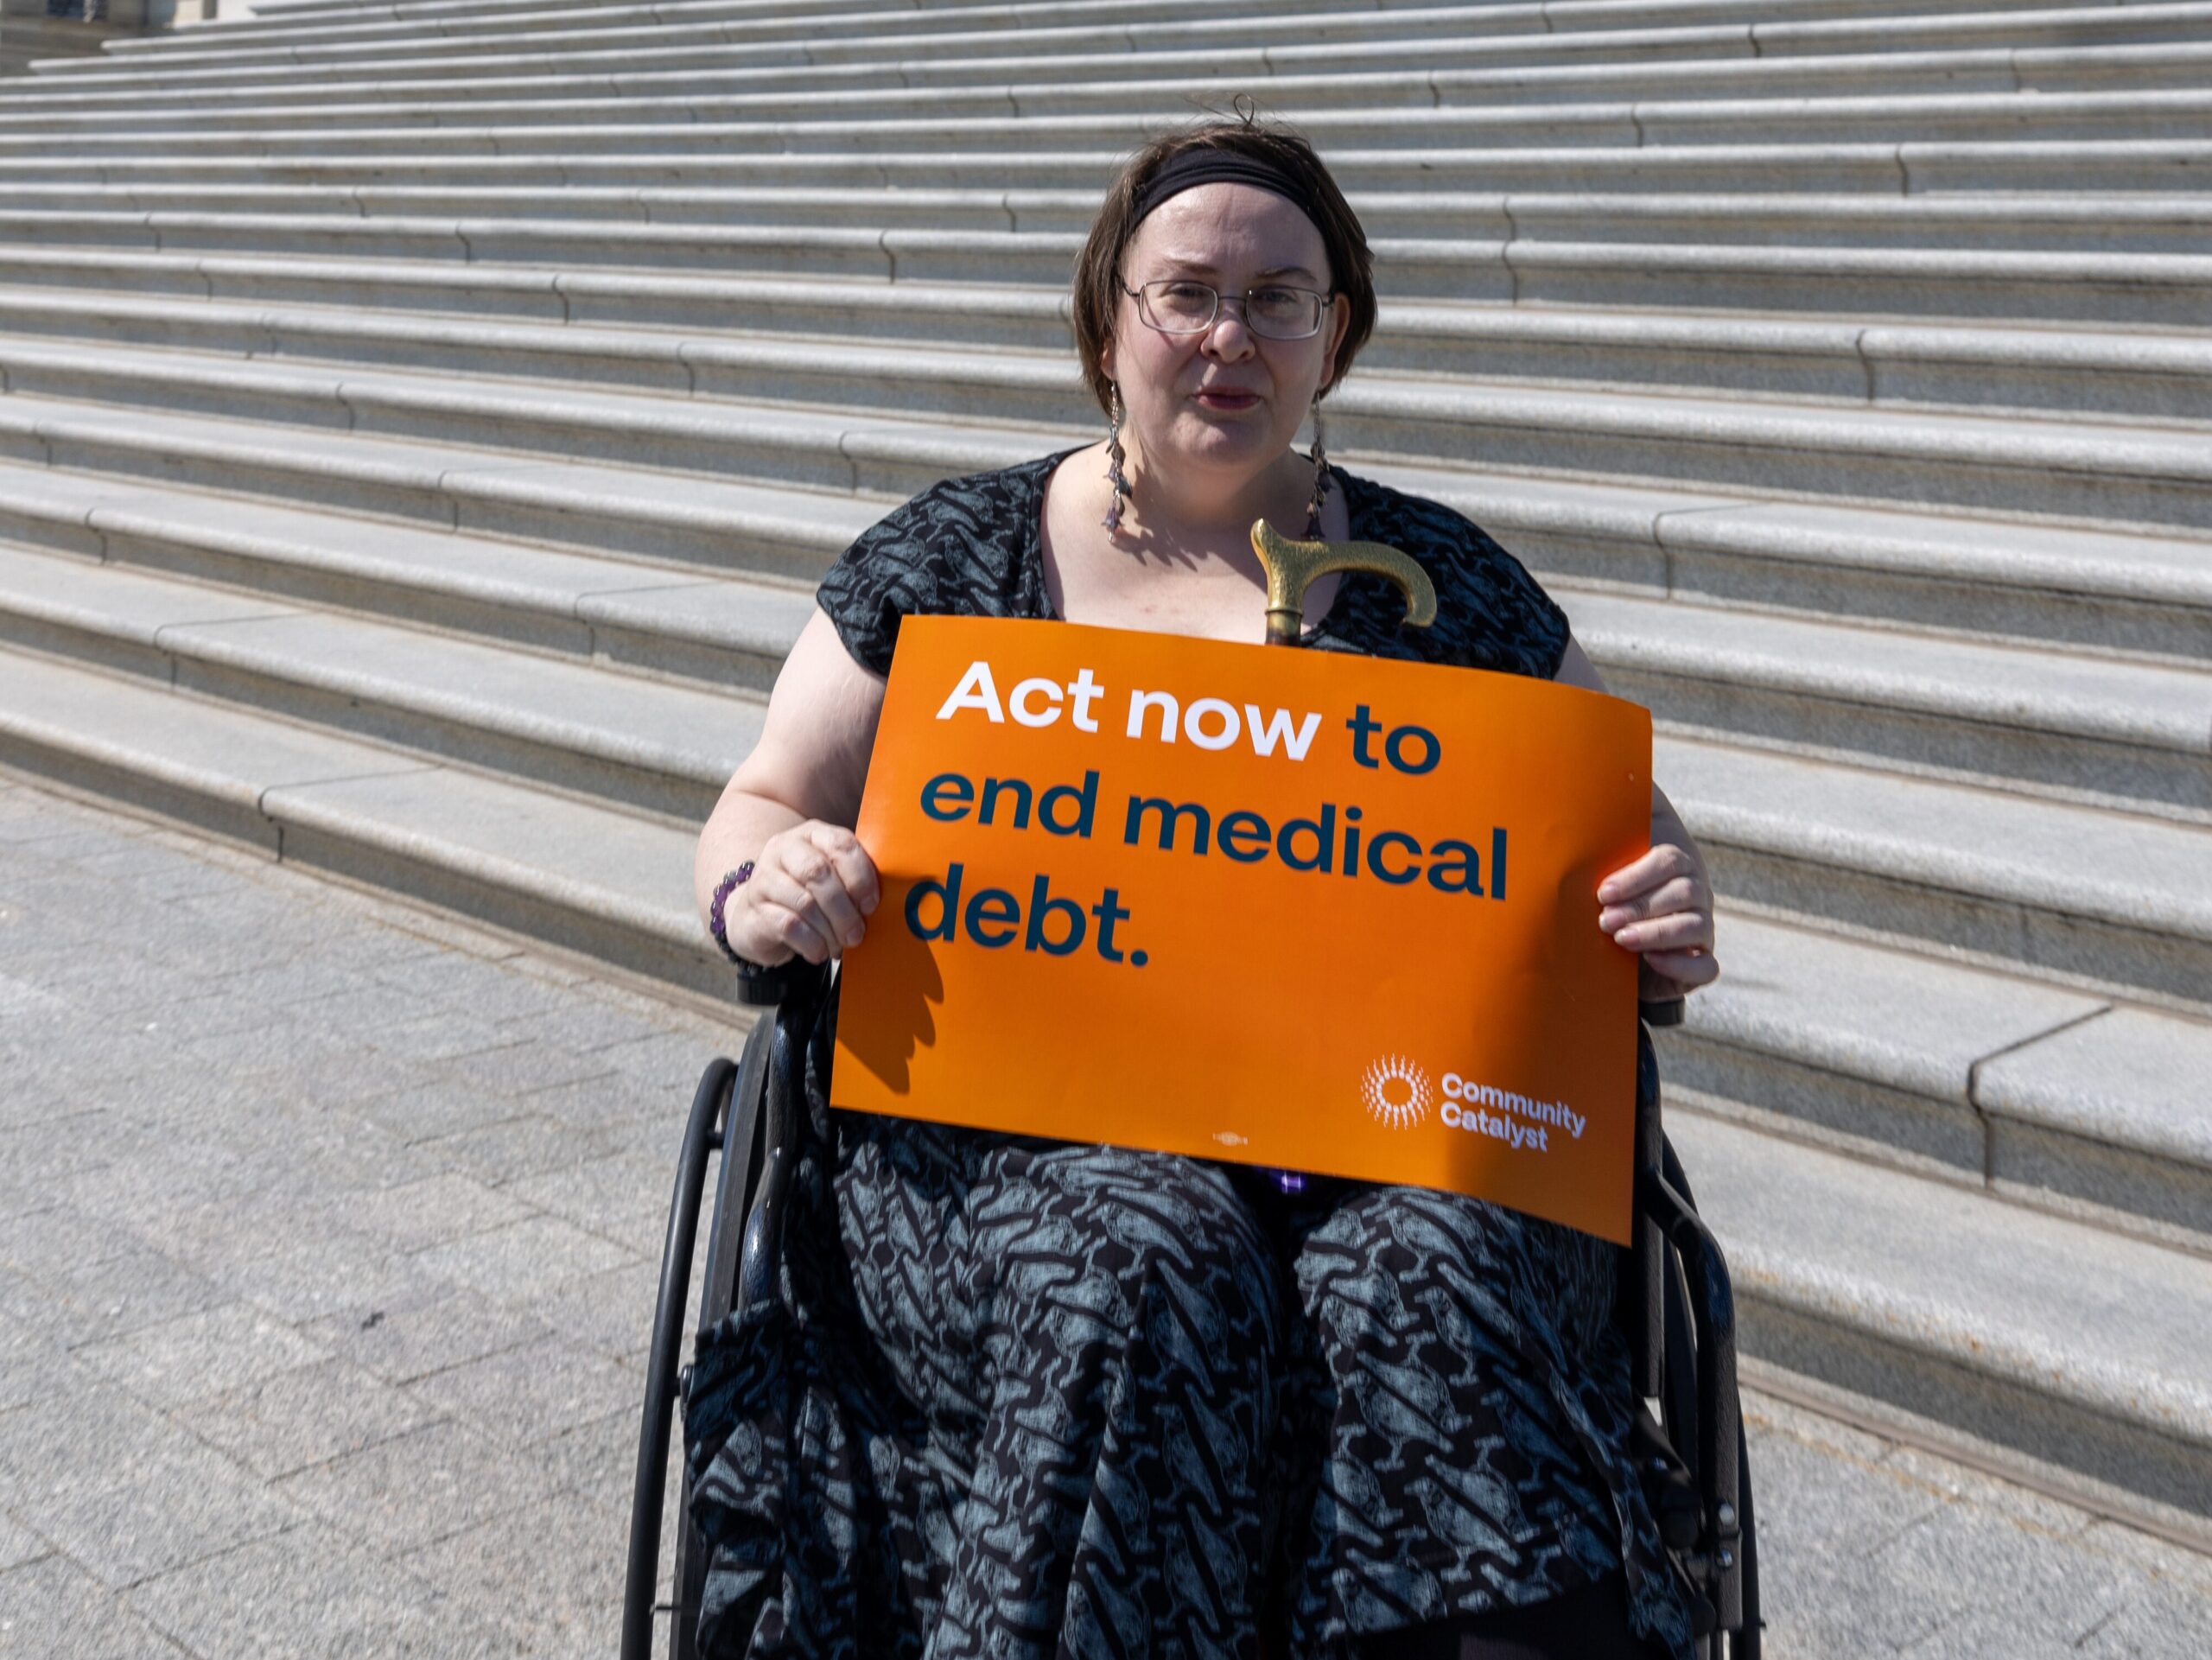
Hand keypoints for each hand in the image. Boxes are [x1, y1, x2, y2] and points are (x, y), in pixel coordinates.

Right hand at [726, 821, 879, 966]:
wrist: (759, 916)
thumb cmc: (809, 895)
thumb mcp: (832, 878)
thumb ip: (855, 879)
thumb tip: (890, 902)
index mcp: (813, 834)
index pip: (840, 844)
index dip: (860, 876)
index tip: (871, 905)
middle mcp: (785, 848)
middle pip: (818, 873)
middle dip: (844, 909)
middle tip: (856, 934)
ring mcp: (765, 877)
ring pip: (804, 903)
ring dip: (829, 930)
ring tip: (840, 946)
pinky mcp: (754, 908)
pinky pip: (789, 925)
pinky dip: (811, 943)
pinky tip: (820, 952)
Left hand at [1597, 842, 1717, 995]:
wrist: (1623, 963)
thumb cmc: (1613, 913)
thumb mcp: (1608, 891)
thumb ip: (1604, 871)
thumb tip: (1581, 846)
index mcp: (1677, 869)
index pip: (1669, 861)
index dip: (1636, 877)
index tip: (1603, 894)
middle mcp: (1697, 897)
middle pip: (1684, 891)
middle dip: (1641, 906)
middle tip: (1605, 921)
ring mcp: (1704, 931)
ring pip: (1696, 925)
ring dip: (1656, 932)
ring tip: (1622, 939)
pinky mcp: (1703, 965)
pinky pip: (1706, 967)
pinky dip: (1679, 964)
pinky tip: (1650, 959)